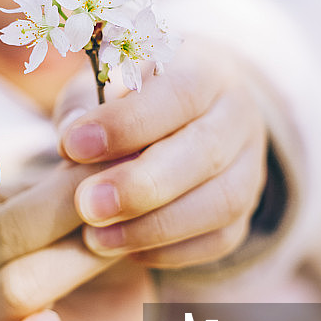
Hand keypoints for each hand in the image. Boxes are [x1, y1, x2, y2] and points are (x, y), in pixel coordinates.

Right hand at [0, 151, 152, 320]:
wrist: (89, 298)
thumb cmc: (68, 223)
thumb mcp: (66, 180)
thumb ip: (82, 147)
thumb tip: (119, 89)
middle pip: (6, 232)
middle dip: (72, 203)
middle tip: (124, 181)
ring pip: (21, 287)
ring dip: (80, 257)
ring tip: (123, 239)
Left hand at [56, 36, 267, 268]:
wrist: (188, 111)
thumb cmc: (131, 93)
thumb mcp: (104, 81)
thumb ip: (85, 105)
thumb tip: (70, 140)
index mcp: (206, 69)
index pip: (179, 93)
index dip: (127, 124)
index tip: (72, 146)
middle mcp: (239, 115)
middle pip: (206, 152)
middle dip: (142, 185)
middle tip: (87, 205)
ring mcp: (251, 165)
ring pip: (222, 202)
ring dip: (155, 227)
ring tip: (96, 238)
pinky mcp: (246, 209)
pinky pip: (221, 238)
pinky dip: (172, 250)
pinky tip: (125, 250)